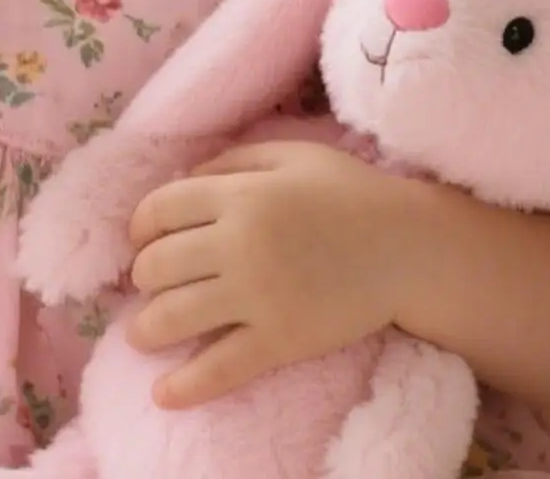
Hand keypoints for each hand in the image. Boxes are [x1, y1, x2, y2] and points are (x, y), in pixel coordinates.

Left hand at [125, 140, 410, 407]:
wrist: (410, 250)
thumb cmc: (348, 194)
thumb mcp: (287, 156)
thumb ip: (231, 162)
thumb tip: (182, 180)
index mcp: (239, 195)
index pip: (160, 209)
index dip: (140, 226)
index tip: (141, 240)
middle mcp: (239, 243)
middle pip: (159, 263)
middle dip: (143, 276)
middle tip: (148, 283)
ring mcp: (259, 295)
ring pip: (176, 314)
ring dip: (146, 326)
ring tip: (140, 333)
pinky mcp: (282, 340)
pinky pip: (222, 367)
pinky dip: (187, 384)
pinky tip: (163, 394)